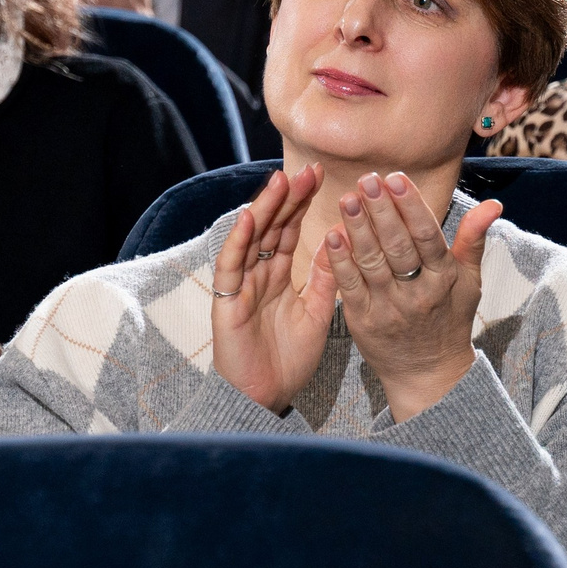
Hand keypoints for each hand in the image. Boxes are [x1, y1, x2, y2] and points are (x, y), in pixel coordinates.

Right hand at [207, 165, 336, 414]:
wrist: (266, 397)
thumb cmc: (288, 361)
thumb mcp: (316, 314)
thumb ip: (324, 280)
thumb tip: (339, 242)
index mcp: (280, 276)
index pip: (290, 231)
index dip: (302, 204)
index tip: (319, 177)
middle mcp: (259, 274)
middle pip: (273, 227)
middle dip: (288, 198)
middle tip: (306, 170)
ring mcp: (242, 285)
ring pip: (252, 238)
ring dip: (265, 209)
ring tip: (280, 181)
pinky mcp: (227, 300)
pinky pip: (232, 265)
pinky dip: (240, 241)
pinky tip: (251, 218)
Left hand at [327, 172, 495, 421]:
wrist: (429, 372)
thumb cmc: (450, 318)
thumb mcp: (469, 280)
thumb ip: (474, 239)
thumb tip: (493, 204)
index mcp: (444, 278)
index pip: (427, 236)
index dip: (411, 207)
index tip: (395, 178)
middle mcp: (418, 293)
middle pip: (398, 246)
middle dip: (382, 210)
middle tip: (367, 179)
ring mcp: (389, 308)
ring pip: (372, 263)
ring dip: (357, 229)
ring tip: (347, 199)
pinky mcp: (364, 321)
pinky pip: (350, 286)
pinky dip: (340, 261)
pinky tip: (331, 235)